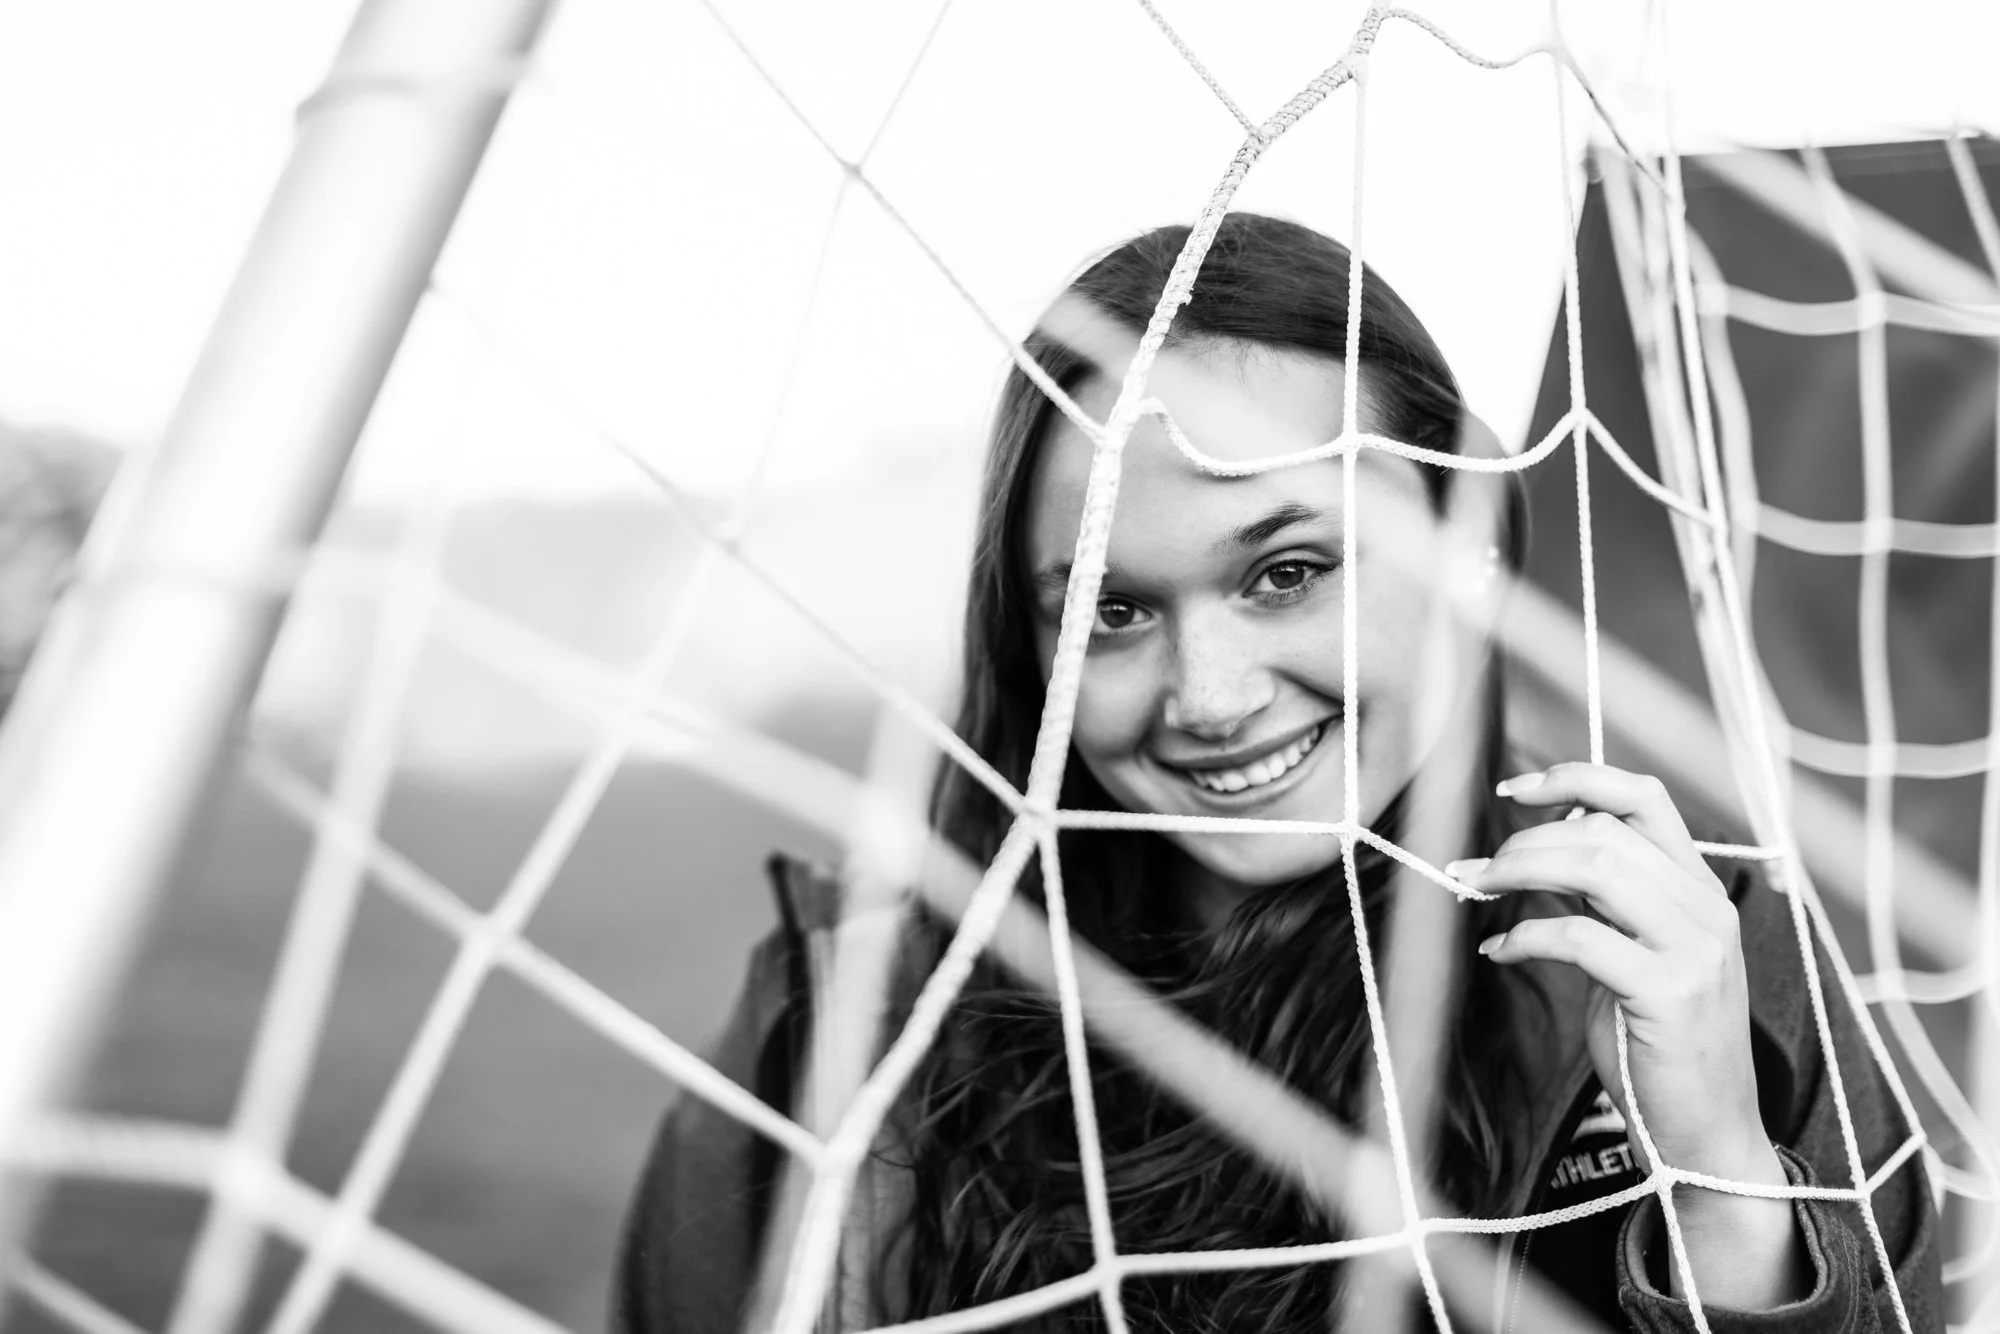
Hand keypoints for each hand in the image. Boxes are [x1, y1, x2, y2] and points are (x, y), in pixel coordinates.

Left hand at [1446, 762, 1806, 1308]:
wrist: (1707, 1134)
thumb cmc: (1659, 1043)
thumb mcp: (1638, 953)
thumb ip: (1607, 899)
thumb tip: (1545, 842)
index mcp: (1701, 890)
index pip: (1645, 799)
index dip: (1576, 778)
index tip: (1514, 791)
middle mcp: (1707, 909)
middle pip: (1604, 832)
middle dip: (1525, 840)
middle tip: (1475, 868)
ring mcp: (1696, 950)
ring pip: (1596, 869)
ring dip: (1519, 871)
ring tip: (1478, 890)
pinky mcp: (1669, 994)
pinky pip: (1579, 938)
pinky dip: (1525, 936)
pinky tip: (1499, 952)